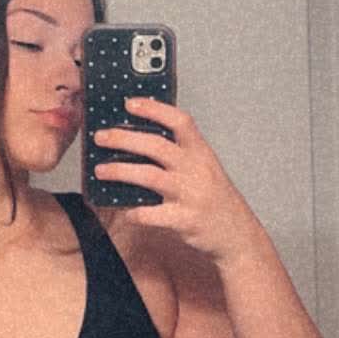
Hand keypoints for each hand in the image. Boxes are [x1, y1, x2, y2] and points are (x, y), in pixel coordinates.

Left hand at [92, 98, 258, 264]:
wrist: (238, 234)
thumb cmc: (216, 199)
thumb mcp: (205, 167)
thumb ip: (182, 151)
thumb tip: (144, 134)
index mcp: (201, 153)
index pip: (179, 122)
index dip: (154, 109)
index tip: (130, 103)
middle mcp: (196, 170)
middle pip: (156, 146)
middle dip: (124, 139)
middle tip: (101, 137)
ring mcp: (191, 195)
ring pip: (149, 177)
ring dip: (120, 172)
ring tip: (100, 171)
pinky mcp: (185, 220)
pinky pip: (153, 214)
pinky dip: (136, 212)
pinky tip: (126, 211)